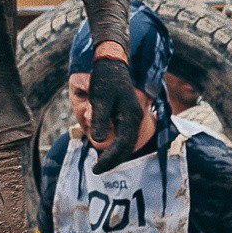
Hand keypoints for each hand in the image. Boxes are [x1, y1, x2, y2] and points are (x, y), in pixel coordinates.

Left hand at [86, 56, 145, 171]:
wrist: (112, 63)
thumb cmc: (105, 80)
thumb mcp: (100, 100)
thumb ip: (100, 120)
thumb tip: (99, 141)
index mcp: (130, 117)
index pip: (122, 146)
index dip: (109, 159)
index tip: (96, 169)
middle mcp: (135, 118)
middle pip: (127, 147)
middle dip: (113, 160)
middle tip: (96, 169)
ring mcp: (133, 116)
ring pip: (127, 142)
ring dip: (115, 153)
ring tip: (101, 162)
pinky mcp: (129, 114)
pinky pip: (124, 134)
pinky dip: (116, 144)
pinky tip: (106, 146)